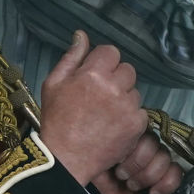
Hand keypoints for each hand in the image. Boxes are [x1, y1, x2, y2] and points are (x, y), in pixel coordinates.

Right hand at [39, 30, 147, 185]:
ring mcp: (128, 106)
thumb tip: (82, 35)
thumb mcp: (53, 84)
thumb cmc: (56, 120)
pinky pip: (140, 111)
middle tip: (100, 96)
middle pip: (126, 70)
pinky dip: (130, 117)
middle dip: (116, 79)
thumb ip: (71, 57)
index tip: (95, 76)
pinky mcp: (137, 124)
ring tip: (106, 114)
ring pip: (134, 91)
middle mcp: (114, 86)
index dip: (103, 62)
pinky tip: (114, 126)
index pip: (111, 52)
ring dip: (124, 98)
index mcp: (93, 73)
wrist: (65, 158)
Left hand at [90, 133, 182, 193]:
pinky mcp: (165, 176)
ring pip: (164, 157)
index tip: (117, 159)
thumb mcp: (94, 157)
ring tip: (131, 185)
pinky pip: (176, 172)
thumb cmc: (96, 179)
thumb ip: (106, 142)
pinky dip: (165, 184)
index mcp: (127, 135)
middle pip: (153, 142)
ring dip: (147, 175)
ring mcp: (156, 159)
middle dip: (136, 162)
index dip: (130, 145)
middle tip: (121, 175)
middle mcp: (143, 144)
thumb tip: (118, 131)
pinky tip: (152, 192)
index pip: (140, 125)